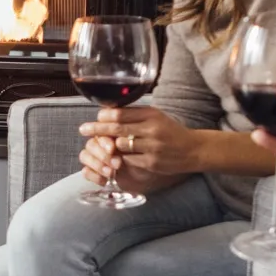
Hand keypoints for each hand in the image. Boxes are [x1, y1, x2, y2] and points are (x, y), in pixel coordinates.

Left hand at [77, 104, 199, 190]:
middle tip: (83, 129)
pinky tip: (119, 157)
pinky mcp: (152, 162)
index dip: (104, 116)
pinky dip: (121, 158)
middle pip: (117, 128)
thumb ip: (135, 115)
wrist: (193, 149)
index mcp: (151, 114)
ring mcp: (152, 146)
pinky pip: (128, 160)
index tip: (96, 117)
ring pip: (120, 145)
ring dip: (110, 146)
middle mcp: (151, 129)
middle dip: (97, 129)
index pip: (121, 113)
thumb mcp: (156, 117)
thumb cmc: (170, 131)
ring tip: (105, 146)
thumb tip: (108, 112)